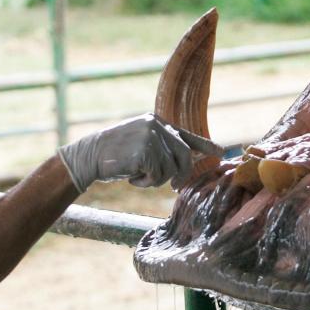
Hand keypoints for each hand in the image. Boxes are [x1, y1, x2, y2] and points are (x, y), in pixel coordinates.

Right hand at [57, 112, 223, 190]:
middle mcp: (157, 126)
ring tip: (138, 175)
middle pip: (184, 156)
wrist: (89, 155)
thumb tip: (189, 159)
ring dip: (156, 180)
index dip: (205, 145)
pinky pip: (157, 176)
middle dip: (181, 175)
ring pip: (170, 169)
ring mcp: (151, 137)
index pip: (187, 135)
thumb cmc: (115, 154)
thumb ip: (163, 147)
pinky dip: (145, 182)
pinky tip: (131, 176)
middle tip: (175, 187)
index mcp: (158, 122)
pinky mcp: (144, 151)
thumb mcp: (142, 143)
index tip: (221, 151)